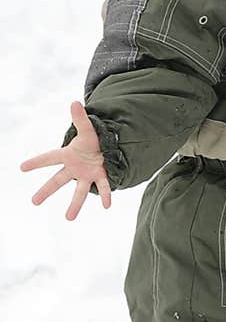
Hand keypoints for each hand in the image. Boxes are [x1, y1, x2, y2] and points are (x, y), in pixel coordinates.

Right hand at [21, 100, 111, 220]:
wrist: (108, 149)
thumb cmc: (93, 141)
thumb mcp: (87, 130)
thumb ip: (81, 119)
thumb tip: (74, 102)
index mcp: (68, 155)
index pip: (49, 158)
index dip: (36, 162)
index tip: (22, 168)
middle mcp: (75, 168)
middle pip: (58, 180)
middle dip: (46, 190)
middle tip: (34, 202)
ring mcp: (86, 175)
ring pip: (79, 191)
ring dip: (75, 204)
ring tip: (68, 218)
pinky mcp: (100, 178)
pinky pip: (103, 187)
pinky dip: (105, 195)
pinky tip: (108, 205)